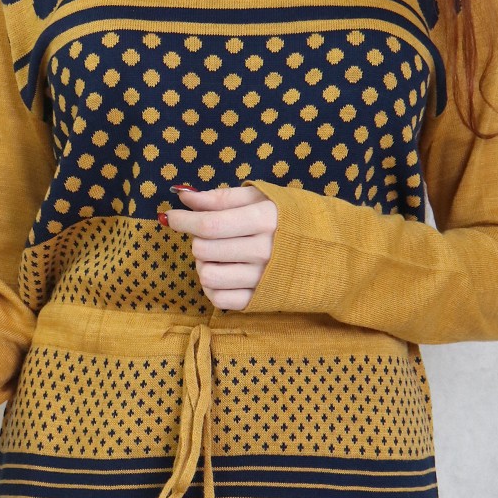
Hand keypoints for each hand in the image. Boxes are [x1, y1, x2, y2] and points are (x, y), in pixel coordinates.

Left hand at [160, 184, 276, 310]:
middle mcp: (264, 252)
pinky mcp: (258, 301)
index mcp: (265, 220)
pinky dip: (212, 286)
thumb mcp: (259, 199)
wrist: (326, 253)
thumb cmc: (287, 219)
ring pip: (207, 276)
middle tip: (209, 234)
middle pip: (204, 249)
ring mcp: (262, 280)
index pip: (210, 224)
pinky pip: (218, 298)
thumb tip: (183, 197)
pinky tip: (222, 272)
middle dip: (197, 239)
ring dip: (203, 264)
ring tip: (215, 255)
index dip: (183, 220)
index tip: (171, 217)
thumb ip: (220, 198)